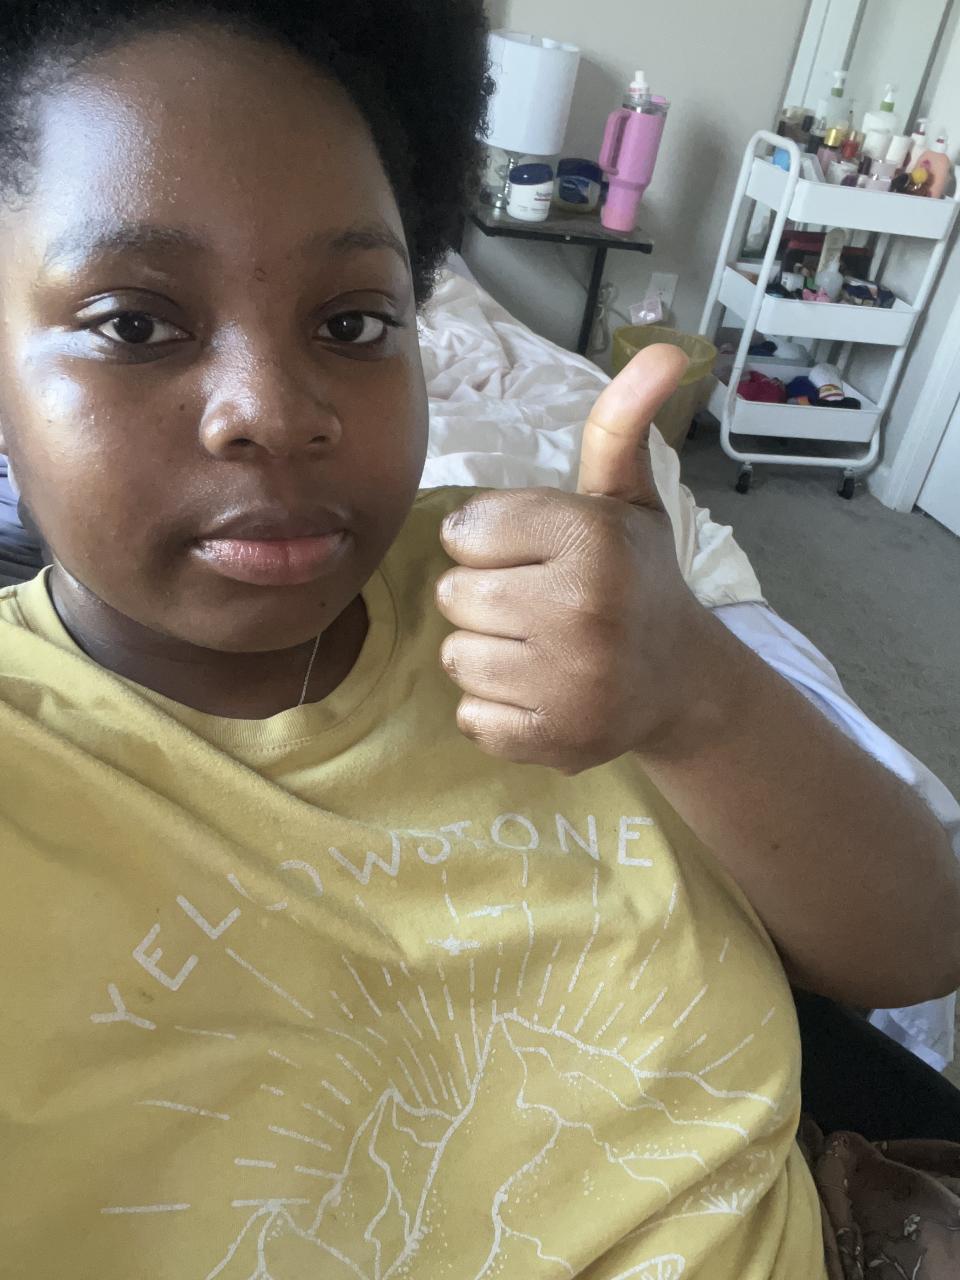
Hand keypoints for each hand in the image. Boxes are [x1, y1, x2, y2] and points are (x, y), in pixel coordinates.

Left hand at [436, 344, 717, 773]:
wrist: (683, 681)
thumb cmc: (639, 579)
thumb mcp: (628, 499)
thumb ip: (619, 425)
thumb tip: (661, 346)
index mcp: (591, 539)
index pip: (463, 531)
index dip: (489, 542)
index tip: (532, 555)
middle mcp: (580, 610)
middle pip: (451, 596)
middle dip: (485, 597)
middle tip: (538, 604)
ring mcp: (568, 684)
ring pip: (455, 658)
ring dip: (487, 653)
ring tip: (540, 648)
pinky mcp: (553, 741)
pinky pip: (470, 717)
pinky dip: (497, 709)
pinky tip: (542, 691)